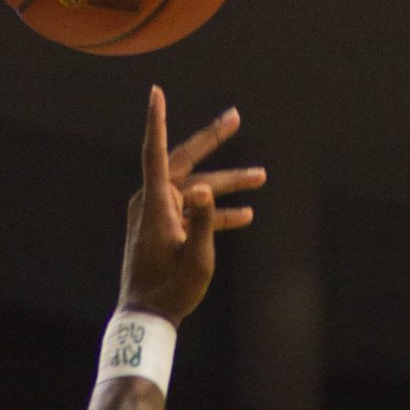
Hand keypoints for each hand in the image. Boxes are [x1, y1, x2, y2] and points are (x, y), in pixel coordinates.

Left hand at [119, 87, 264, 324]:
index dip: (158, 120)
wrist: (147, 317)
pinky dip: (215, 211)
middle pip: (185, 162)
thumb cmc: (170, 291)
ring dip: (227, 185)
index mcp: (155, 204)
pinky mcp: (164, 228)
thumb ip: (203, 222)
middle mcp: (153, 202)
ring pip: (196, 189)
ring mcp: (157, 214)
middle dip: (213, 141)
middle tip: (236, 117)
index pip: (156, 152)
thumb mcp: (195, 259)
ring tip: (261, 177)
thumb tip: (205, 189)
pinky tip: (245, 215)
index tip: (156, 91)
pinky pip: (193, 210)